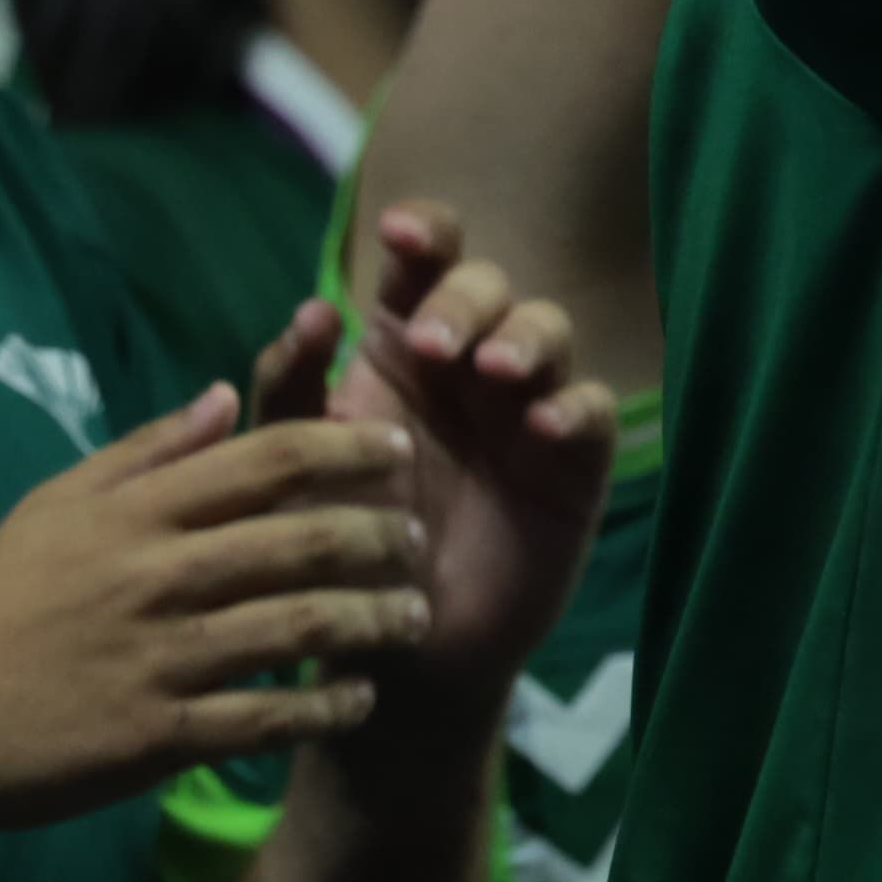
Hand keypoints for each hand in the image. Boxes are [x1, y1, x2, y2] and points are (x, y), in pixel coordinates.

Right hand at [0, 387, 429, 832]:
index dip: (349, 444)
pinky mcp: (156, 736)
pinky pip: (264, 718)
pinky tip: (359, 700)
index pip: (269, 457)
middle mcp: (158, 576)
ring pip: (300, 626)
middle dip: (382, 535)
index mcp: (138, 512)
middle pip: (304, 539)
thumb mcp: (55, 505)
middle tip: (421, 540)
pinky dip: (323, 708)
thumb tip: (228, 392)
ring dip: (373, 621)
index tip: (402, 448)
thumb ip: (146, 450)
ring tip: (414, 618)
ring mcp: (161, 657)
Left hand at [329, 203, 619, 745]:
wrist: (394, 647)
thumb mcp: (293, 469)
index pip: (421, 265)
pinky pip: (591, 409)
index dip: (423, 234)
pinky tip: (543, 424)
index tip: (400, 234)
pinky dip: (573, 404)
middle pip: (487, 287)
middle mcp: (468, 363)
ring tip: (494, 371)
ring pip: (547, 330)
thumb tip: (311, 308)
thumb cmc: (334, 547)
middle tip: (432, 344)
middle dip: (465, 299)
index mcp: (401, 347)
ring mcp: (526, 405)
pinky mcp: (573, 459)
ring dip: (523, 336)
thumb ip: (290, 393)